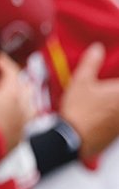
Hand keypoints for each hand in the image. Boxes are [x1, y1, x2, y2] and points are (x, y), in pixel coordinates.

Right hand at [0, 54, 32, 151]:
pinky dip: (20, 114)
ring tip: (13, 98)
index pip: (13, 73)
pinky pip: (26, 120)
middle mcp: (23, 107)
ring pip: (31, 105)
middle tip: (6, 78)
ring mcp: (25, 122)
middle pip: (27, 88)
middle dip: (18, 81)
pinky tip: (12, 116)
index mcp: (12, 94)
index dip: (5, 63)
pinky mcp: (22, 136)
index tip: (0, 59)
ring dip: (23, 99)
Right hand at [58, 43, 118, 160]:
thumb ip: (91, 62)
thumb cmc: (78, 109)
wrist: (73, 139)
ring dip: (115, 103)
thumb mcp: (81, 81)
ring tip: (107, 101)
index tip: (111, 81)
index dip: (116, 79)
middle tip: (108, 88)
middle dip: (115, 91)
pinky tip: (106, 114)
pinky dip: (115, 116)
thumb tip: (98, 48)